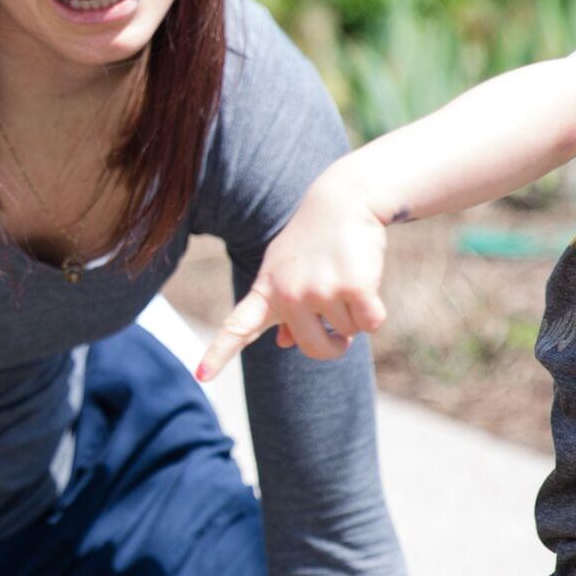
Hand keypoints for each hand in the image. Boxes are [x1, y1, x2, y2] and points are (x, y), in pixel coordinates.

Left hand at [196, 175, 393, 376]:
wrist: (343, 199)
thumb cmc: (312, 240)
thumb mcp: (287, 270)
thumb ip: (282, 307)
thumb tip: (283, 344)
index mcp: (266, 291)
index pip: (237, 328)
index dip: (218, 354)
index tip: (201, 375)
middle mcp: (288, 294)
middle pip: (315, 349)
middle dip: (335, 346)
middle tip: (341, 333)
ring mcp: (318, 290)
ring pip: (348, 332)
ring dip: (355, 314)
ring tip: (347, 276)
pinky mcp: (352, 287)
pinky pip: (370, 323)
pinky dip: (374, 312)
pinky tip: (366, 279)